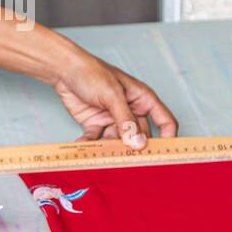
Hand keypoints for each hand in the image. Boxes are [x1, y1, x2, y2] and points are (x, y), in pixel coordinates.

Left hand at [53, 53, 177, 148]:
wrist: (63, 70)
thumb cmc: (91, 72)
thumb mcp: (112, 95)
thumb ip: (125, 119)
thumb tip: (138, 143)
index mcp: (143, 100)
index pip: (165, 121)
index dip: (168, 138)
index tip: (163, 154)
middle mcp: (131, 111)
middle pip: (140, 136)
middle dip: (134, 149)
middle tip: (130, 161)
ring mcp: (113, 120)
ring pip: (118, 142)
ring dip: (109, 149)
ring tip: (101, 155)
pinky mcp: (96, 125)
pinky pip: (97, 141)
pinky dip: (90, 145)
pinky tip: (83, 145)